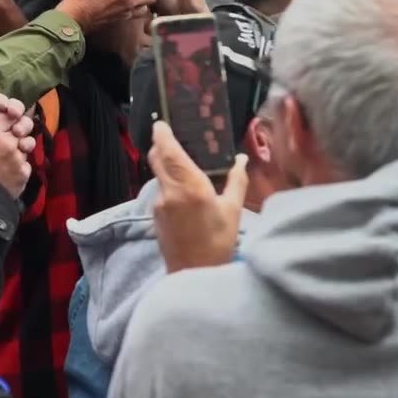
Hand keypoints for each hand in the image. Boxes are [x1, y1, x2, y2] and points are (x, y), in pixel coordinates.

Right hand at [0, 93, 36, 197]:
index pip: (9, 112)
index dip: (10, 110)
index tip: (8, 113)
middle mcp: (8, 142)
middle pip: (25, 124)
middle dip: (22, 126)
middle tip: (16, 132)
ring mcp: (18, 158)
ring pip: (28, 144)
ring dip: (21, 146)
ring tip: (10, 154)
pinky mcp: (24, 173)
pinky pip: (27, 163)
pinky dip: (20, 165)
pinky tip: (9, 170)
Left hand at [149, 120, 247, 272]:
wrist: (194, 274)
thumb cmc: (219, 242)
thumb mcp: (233, 210)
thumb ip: (236, 180)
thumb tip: (242, 159)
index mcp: (190, 186)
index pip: (168, 152)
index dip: (162, 135)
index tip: (160, 123)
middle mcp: (169, 192)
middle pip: (157, 159)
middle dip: (160, 145)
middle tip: (170, 135)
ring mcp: (159, 204)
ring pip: (159, 175)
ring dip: (167, 166)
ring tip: (184, 162)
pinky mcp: (155, 216)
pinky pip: (161, 191)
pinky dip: (169, 183)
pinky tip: (184, 189)